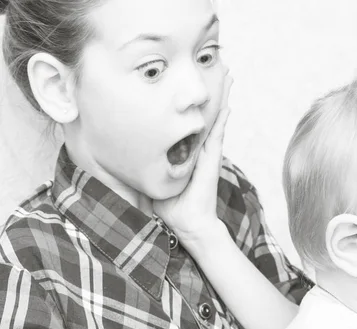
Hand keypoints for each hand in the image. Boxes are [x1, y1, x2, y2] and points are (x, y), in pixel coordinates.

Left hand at [153, 74, 232, 241]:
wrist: (188, 223)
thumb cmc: (171, 206)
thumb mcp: (153, 180)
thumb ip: (145, 167)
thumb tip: (121, 157)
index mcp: (187, 152)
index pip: (190, 122)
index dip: (193, 103)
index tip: (191, 84)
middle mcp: (199, 150)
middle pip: (207, 115)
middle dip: (212, 93)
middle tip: (219, 71)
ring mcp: (207, 154)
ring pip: (216, 120)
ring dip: (222, 100)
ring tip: (228, 79)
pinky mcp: (211, 161)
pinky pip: (217, 136)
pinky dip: (222, 121)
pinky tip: (227, 106)